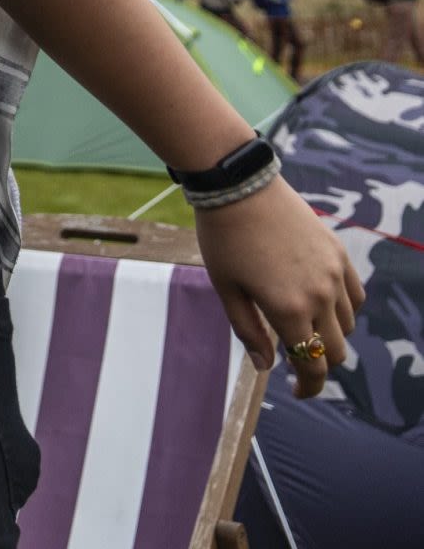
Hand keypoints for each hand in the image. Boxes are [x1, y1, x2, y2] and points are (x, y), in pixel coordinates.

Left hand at [197, 178, 365, 398]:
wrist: (240, 188)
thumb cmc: (223, 239)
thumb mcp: (226, 289)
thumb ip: (248, 331)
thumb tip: (266, 366)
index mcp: (288, 309)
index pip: (313, 364)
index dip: (309, 387)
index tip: (298, 390)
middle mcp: (319, 296)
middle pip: (336, 350)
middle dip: (317, 362)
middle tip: (295, 358)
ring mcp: (334, 274)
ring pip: (348, 324)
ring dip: (329, 334)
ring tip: (301, 325)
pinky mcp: (340, 255)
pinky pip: (355, 295)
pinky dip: (344, 308)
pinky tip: (322, 304)